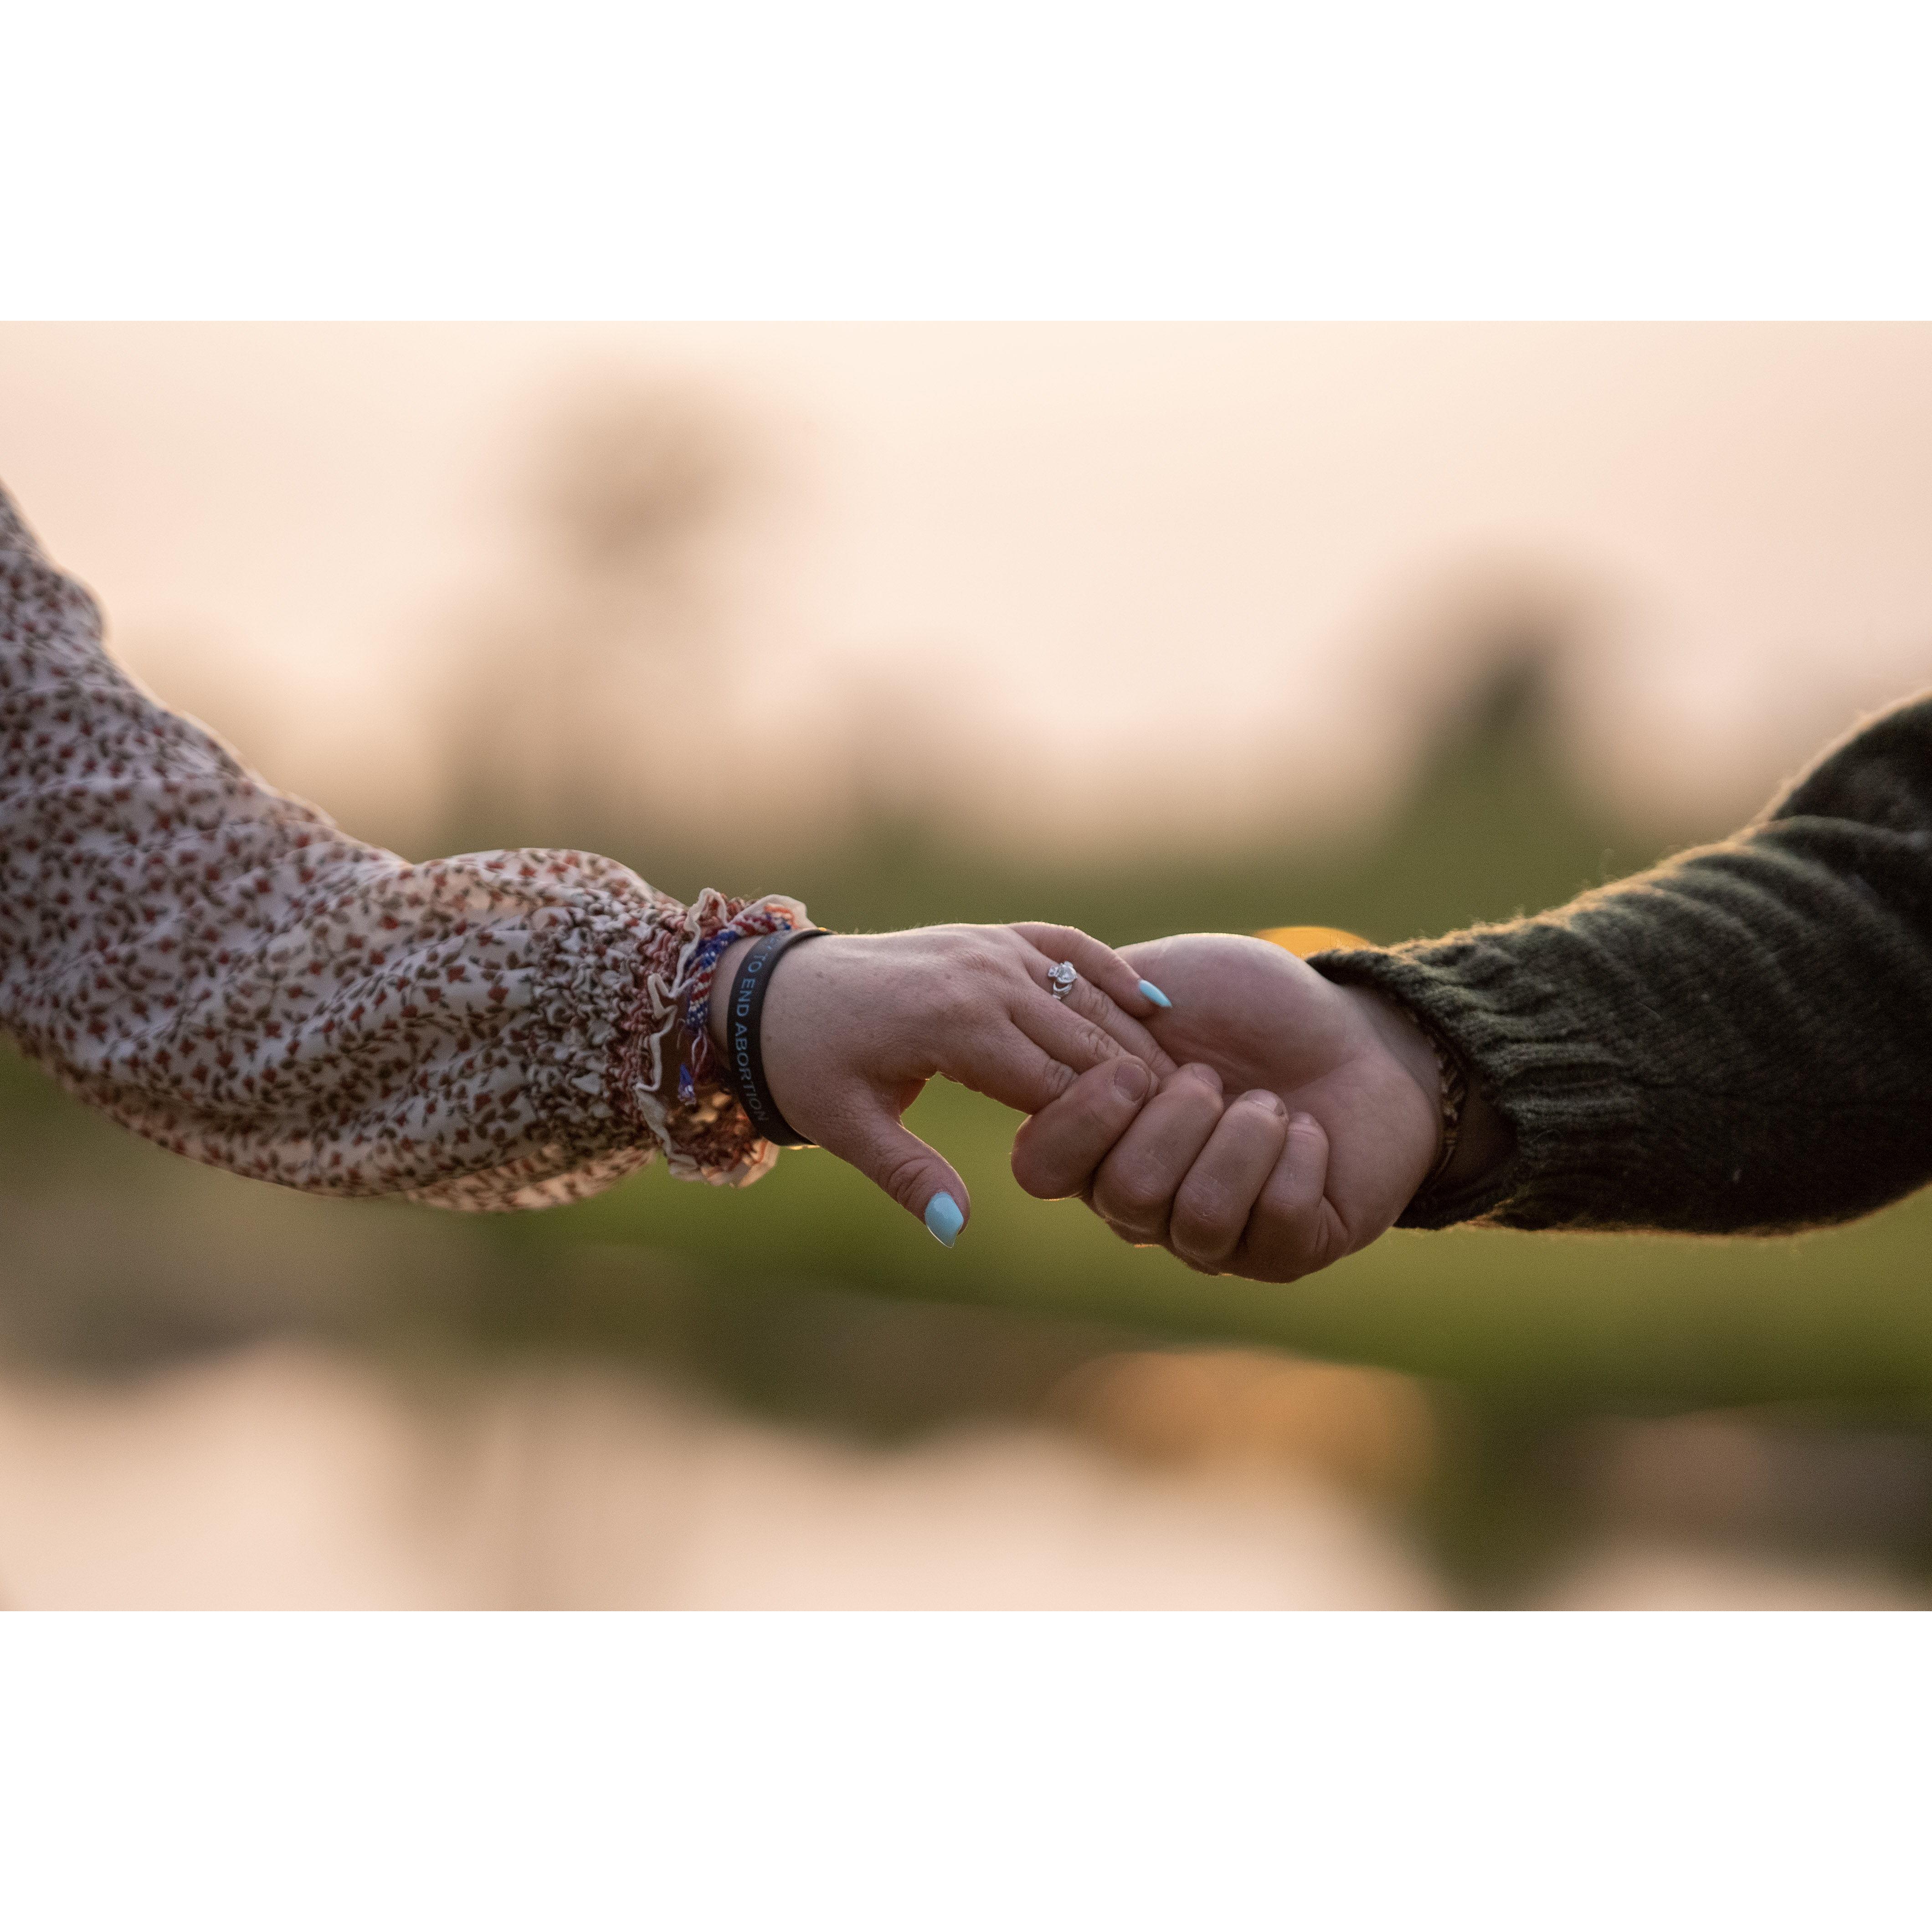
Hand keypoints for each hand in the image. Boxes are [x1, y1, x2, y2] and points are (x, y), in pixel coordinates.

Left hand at [707, 923, 1175, 1241]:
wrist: (776, 992)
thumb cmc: (810, 1066)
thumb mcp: (847, 1128)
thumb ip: (907, 1177)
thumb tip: (957, 1230)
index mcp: (956, 1028)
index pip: (1058, 1084)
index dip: (1112, 1125)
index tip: (1160, 1159)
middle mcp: (985, 978)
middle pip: (1088, 1040)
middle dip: (1142, 1087)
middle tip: (1204, 1129)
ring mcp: (993, 948)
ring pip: (1088, 994)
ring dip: (1139, 1038)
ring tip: (1196, 1085)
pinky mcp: (993, 935)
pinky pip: (1069, 946)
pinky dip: (1113, 972)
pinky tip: (1157, 1004)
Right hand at [1011, 933, 1506, 1280]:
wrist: (1358, 1030)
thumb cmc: (1251, 1006)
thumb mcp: (1161, 984)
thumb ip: (1088, 1009)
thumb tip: (1037, 1026)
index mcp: (1098, 1140)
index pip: (1041, 1169)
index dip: (1082, 1121)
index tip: (1138, 1065)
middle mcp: (1141, 1202)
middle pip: (1125, 1195)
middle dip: (1183, 1118)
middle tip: (1219, 1077)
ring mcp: (1211, 1238)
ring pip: (1200, 1217)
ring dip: (1246, 1138)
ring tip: (1272, 1103)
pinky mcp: (1283, 1253)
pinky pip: (1274, 1227)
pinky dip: (1299, 1161)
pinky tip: (1310, 1133)